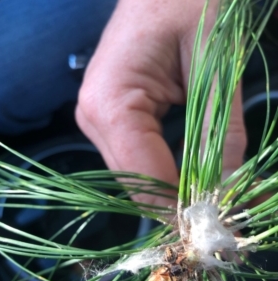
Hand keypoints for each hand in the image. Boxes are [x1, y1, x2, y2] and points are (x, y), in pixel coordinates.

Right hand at [75, 0, 246, 206]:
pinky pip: (137, 158)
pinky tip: (190, 168)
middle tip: (221, 209)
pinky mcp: (108, 119)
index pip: (144, 175)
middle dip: (177, 200)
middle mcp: (93, 118)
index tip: (219, 218)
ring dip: (172, 186)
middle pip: (136, 181)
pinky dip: (165, 169)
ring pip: (136, 174)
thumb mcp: (213, 62)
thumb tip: (229, 187)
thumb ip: (219, 128)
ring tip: (210, 189)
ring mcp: (96, 120)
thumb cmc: (183, 3)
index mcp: (109, 104)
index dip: (180, 203)